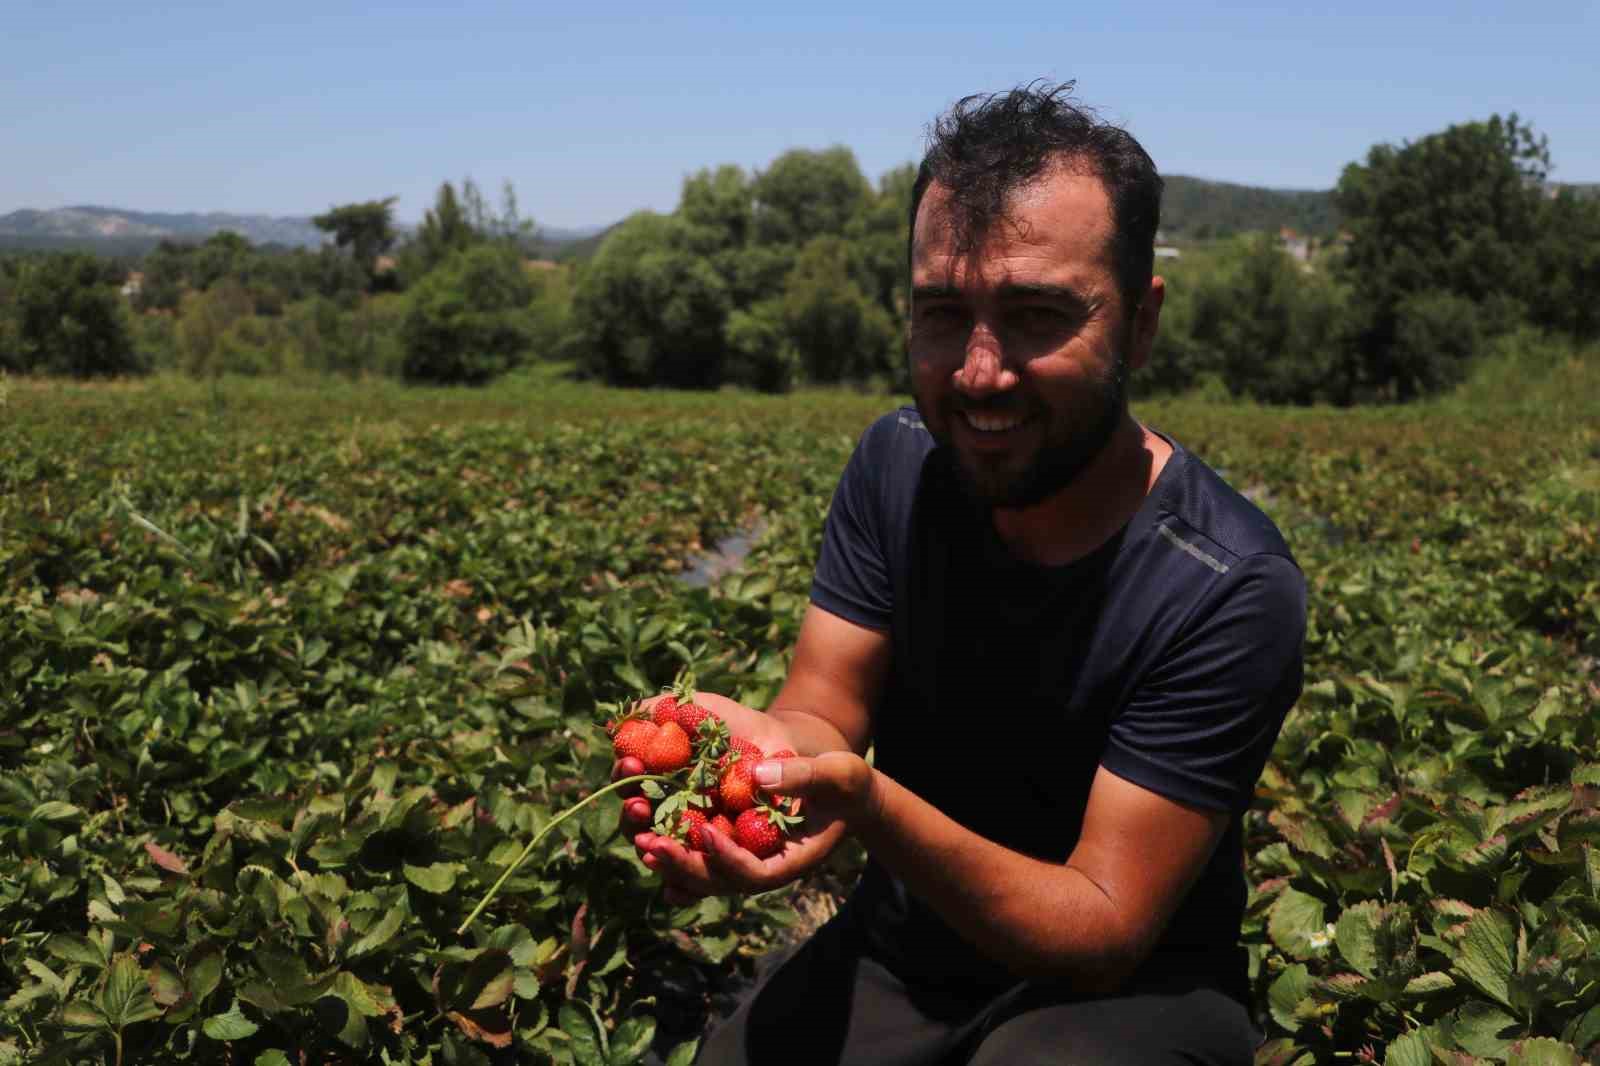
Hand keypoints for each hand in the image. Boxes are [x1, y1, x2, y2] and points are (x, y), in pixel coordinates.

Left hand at [612, 693, 874, 902]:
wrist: (837, 787)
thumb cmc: (846, 783)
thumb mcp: (839, 773)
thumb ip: (805, 776)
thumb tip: (757, 774)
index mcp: (785, 863)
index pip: (751, 874)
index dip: (725, 859)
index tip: (703, 833)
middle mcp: (753, 866)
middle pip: (709, 878)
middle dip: (677, 861)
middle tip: (649, 840)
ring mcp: (734, 853)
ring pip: (689, 864)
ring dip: (660, 845)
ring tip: (635, 821)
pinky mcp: (720, 835)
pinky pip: (685, 841)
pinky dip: (661, 828)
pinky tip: (638, 808)